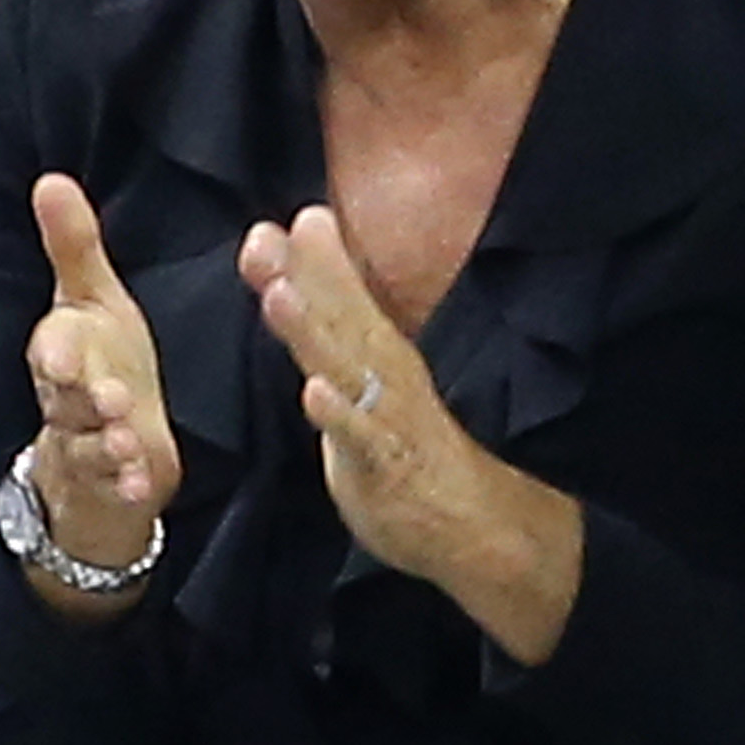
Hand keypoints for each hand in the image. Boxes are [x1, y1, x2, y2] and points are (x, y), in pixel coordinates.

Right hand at [25, 173, 178, 584]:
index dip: (55, 354)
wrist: (107, 444)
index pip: (52, 348)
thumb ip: (73, 246)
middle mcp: (67, 398)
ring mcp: (85, 444)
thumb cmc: (101, 358)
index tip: (59, 357)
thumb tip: (50, 177)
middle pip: (66, 399)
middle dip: (83, 398)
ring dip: (104, 444)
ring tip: (126, 442)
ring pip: (86, 444)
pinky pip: (112, 484)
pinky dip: (124, 484)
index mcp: (63, 350)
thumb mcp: (93, 301)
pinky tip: (141, 485)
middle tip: (109, 399)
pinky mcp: (112, 482)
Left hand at [240, 206, 579, 658]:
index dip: (311, 259)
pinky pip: (360, 439)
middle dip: (308, 275)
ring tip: (281, 295)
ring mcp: (386, 419)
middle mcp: (386, 376)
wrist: (471, 525)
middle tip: (272, 235)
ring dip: (313, 332)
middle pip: (342, 319)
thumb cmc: (406, 449)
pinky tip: (315, 393)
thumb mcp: (360, 389)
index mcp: (379, 355)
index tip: (277, 219)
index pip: (343, 299)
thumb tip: (285, 284)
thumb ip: (323, 337)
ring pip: (345, 368)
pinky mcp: (385, 466)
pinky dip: (339, 415)